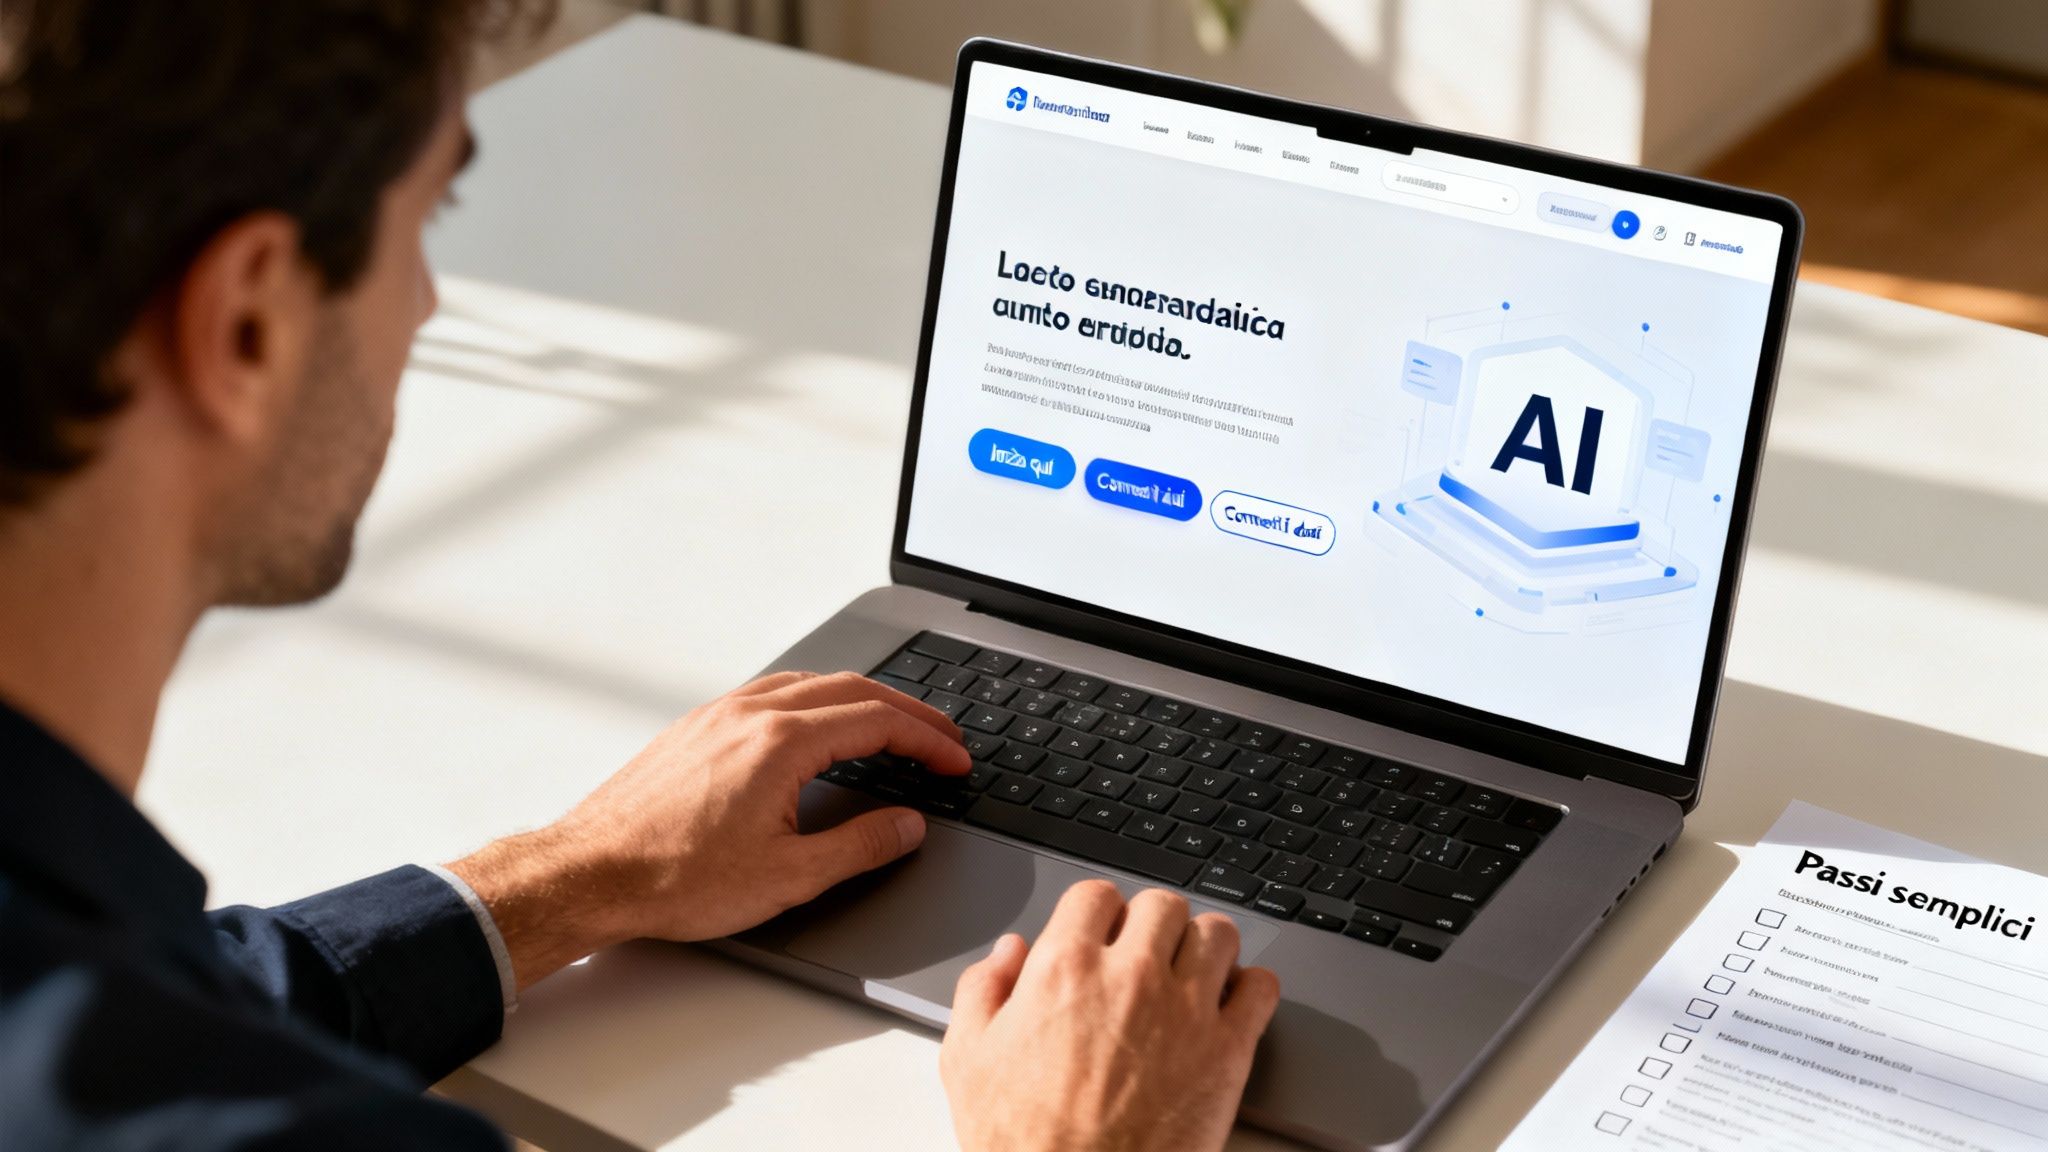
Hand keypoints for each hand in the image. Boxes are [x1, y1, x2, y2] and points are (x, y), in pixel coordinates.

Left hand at [446, 670, 969, 988]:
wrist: (590, 874)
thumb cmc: (673, 878)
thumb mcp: (788, 877)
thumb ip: (860, 846)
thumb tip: (907, 825)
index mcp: (781, 743)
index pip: (878, 721)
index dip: (929, 740)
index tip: (954, 760)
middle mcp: (751, 714)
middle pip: (853, 690)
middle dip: (908, 712)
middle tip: (942, 739)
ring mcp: (720, 714)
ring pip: (811, 683)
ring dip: (863, 699)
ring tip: (893, 726)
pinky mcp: (696, 726)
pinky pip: (773, 691)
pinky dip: (817, 700)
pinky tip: (819, 725)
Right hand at [941, 880, 1281, 1151]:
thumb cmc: (1024, 1143)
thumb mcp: (968, 1061)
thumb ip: (983, 991)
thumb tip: (1008, 952)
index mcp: (1065, 969)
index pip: (1096, 895)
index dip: (1098, 914)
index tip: (1102, 933)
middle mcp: (1130, 977)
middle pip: (1163, 905)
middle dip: (1153, 924)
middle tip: (1147, 953)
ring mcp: (1185, 1011)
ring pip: (1218, 934)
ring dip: (1205, 947)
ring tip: (1191, 972)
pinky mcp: (1227, 1052)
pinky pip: (1262, 987)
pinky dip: (1250, 988)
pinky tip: (1230, 1004)